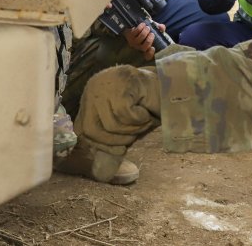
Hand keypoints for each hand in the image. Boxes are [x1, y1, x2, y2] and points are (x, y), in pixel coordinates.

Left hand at [73, 65, 161, 181]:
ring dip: (132, 129)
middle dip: (115, 140)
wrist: (170, 81)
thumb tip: (102, 170)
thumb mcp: (125, 121)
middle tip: (135, 136)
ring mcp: (105, 83)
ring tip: (144, 120)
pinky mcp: (120, 82)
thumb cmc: (147, 103)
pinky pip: (125, 114)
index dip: (98, 144)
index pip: (81, 127)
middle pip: (92, 129)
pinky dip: (139, 118)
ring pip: (111, 123)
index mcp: (91, 97)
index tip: (118, 150)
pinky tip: (146, 111)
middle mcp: (93, 88)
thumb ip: (112, 137)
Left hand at [123, 22, 165, 60]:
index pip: (147, 56)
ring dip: (145, 32)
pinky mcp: (129, 35)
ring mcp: (133, 42)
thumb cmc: (145, 31)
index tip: (153, 48)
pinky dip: (140, 27)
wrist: (132, 26)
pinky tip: (143, 24)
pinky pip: (136, 31)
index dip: (150, 54)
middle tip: (152, 33)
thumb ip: (160, 29)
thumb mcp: (154, 30)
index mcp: (146, 48)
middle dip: (149, 40)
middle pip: (144, 47)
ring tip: (147, 27)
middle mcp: (139, 47)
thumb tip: (161, 27)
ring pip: (140, 38)